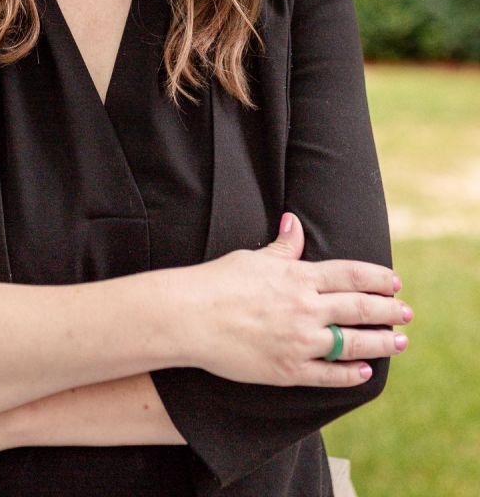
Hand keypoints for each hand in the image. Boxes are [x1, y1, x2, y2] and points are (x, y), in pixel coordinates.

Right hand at [174, 212, 411, 387]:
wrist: (189, 317)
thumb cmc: (218, 282)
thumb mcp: (254, 257)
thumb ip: (283, 246)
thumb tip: (295, 223)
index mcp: (298, 277)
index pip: (350, 275)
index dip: (376, 278)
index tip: (394, 281)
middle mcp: (305, 308)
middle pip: (358, 309)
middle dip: (388, 310)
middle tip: (407, 312)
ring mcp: (298, 341)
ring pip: (351, 343)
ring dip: (380, 342)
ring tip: (399, 342)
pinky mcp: (287, 370)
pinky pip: (328, 374)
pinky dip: (350, 373)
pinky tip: (365, 371)